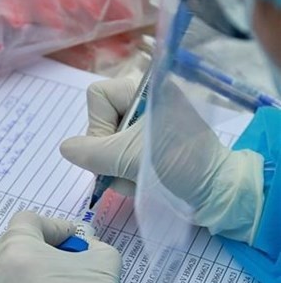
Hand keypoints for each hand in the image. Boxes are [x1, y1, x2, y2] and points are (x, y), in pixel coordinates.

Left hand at [0, 212, 124, 282]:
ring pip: (9, 274)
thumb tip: (89, 246)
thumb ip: (96, 246)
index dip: (54, 225)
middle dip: (41, 247)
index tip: (73, 239)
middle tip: (67, 259)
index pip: (27, 220)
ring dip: (32, 272)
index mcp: (17, 252)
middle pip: (13, 245)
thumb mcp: (103, 265)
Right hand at [60, 76, 263, 243]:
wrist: (216, 191)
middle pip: (99, 125)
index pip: (98, 96)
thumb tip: (66, 148)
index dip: (99, 124)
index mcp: (143, 91)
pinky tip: (143, 183)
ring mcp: (142, 128)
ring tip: (141, 179)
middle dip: (109, 154)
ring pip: (105, 148)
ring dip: (117, 170)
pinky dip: (125, 176)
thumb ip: (91, 152)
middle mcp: (140, 105)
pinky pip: (118, 160)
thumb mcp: (130, 156)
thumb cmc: (180, 163)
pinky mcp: (145, 149)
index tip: (116, 146)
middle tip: (128, 167)